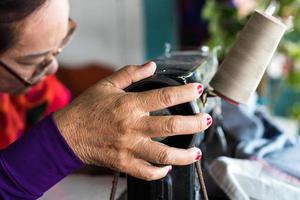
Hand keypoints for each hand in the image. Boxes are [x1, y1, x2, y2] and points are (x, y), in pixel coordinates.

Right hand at [54, 62, 211, 180]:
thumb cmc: (87, 108)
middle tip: (207, 120)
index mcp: (129, 104)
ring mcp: (128, 147)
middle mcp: (131, 126)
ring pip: (163, 154)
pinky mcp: (122, 163)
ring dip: (184, 155)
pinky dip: (160, 172)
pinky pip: (146, 172)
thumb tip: (151, 65)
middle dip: (195, 123)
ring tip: (196, 152)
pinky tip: (168, 167)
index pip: (164, 96)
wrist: (67, 134)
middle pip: (171, 126)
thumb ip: (131, 73)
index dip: (185, 92)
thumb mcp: (107, 85)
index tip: (198, 89)